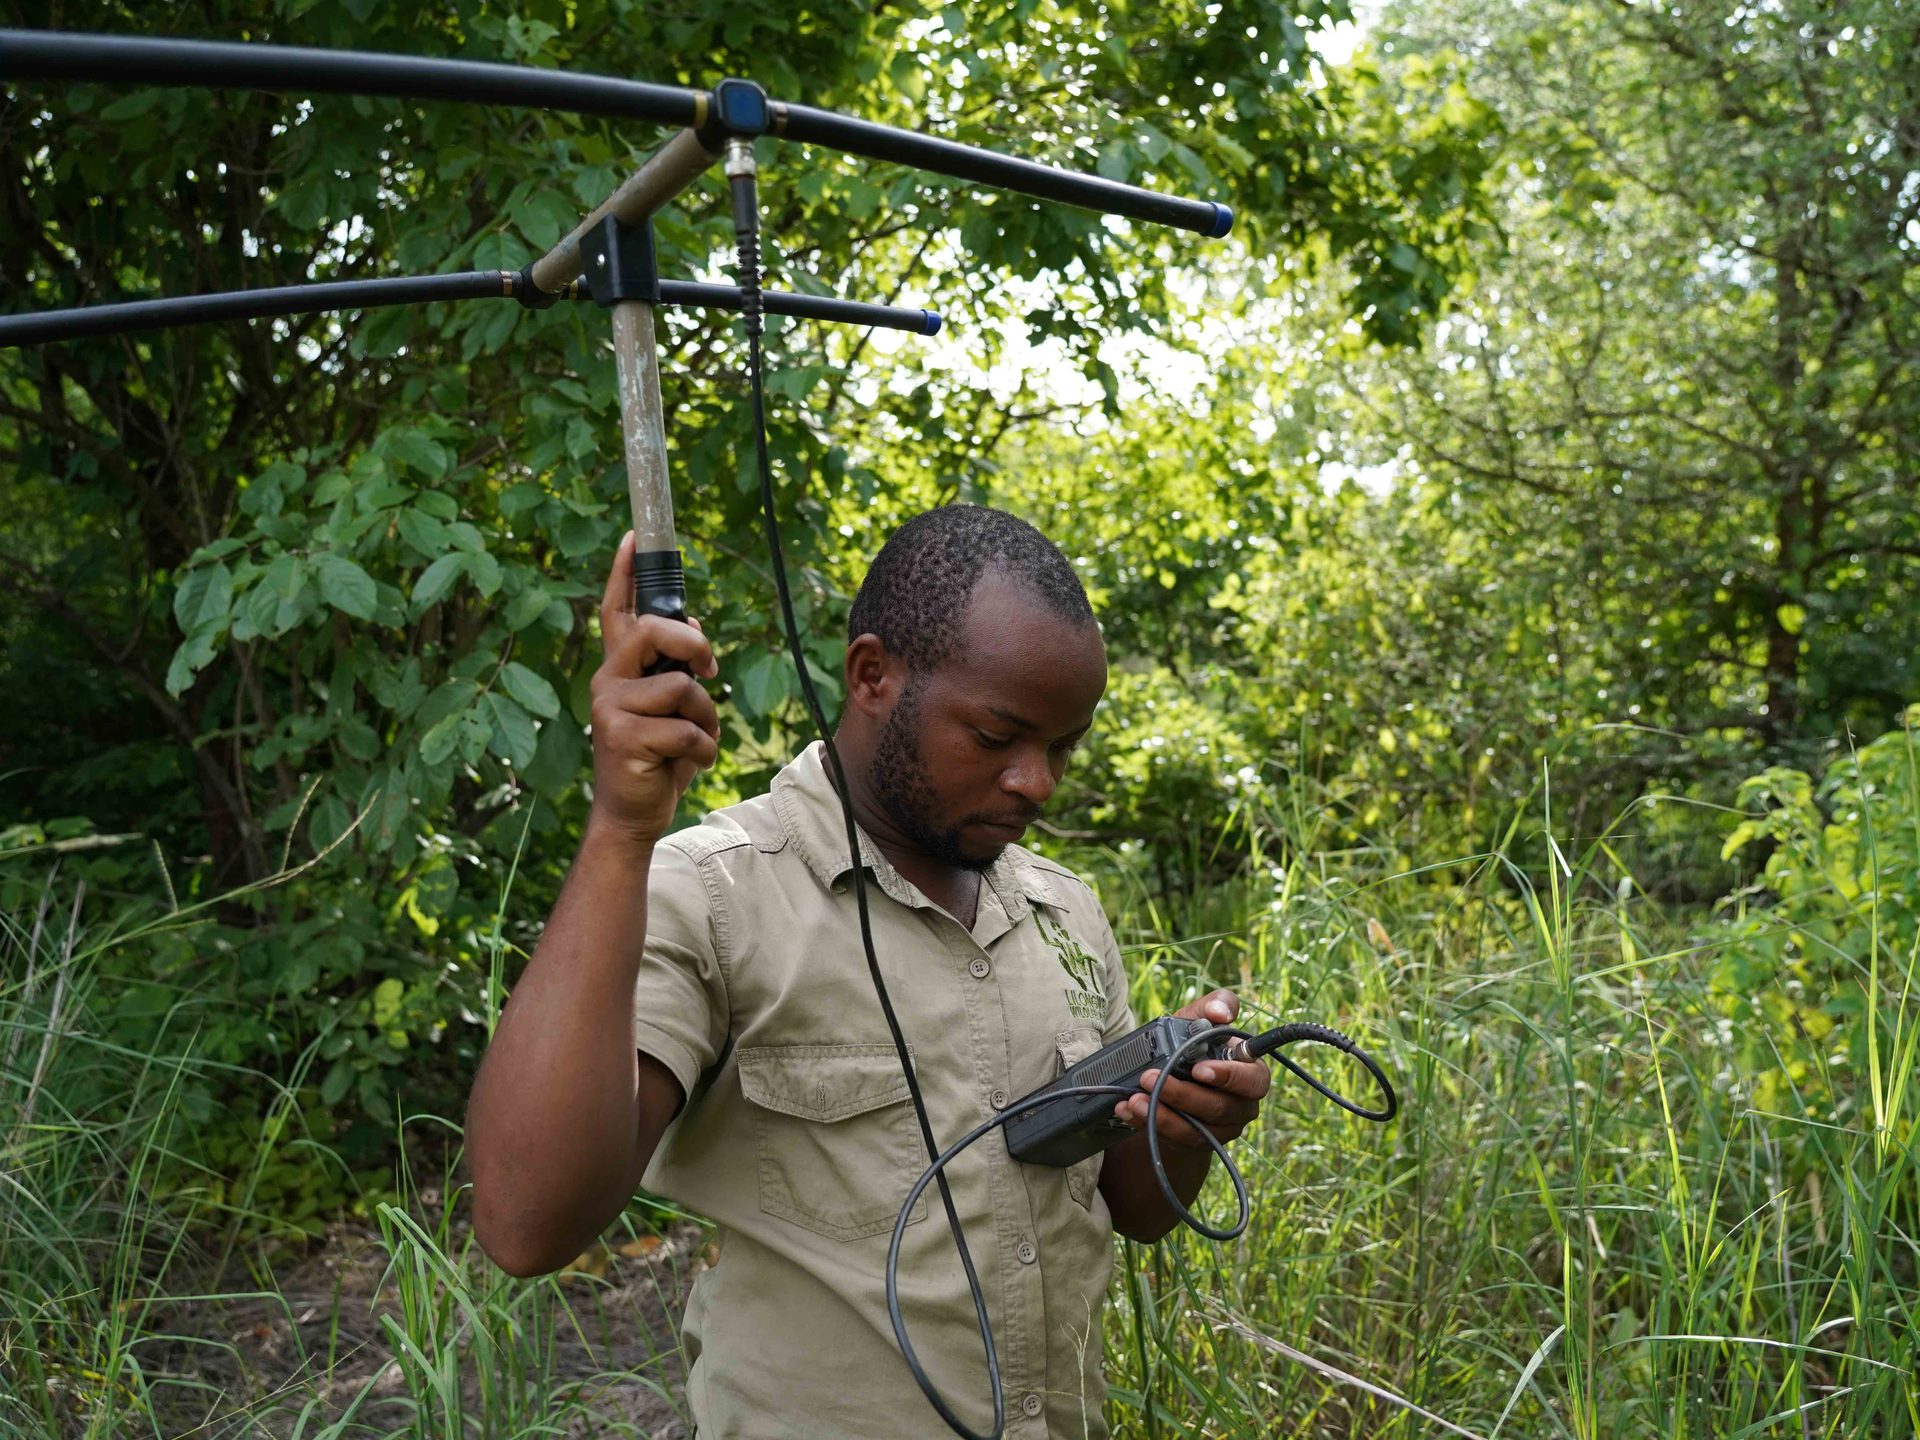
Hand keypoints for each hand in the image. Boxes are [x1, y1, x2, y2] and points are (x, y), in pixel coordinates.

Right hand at [586, 532, 721, 847]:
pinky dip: (703, 750)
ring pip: (682, 686)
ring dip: (707, 717)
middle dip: (694, 644)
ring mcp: (610, 709)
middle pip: (653, 630)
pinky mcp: (622, 738)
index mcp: (619, 669)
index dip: (626, 573)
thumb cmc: (656, 757)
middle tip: (709, 668)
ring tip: (695, 741)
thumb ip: (675, 669)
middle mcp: (607, 680)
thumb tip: (694, 624)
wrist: (632, 814)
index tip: (635, 537)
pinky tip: (689, 764)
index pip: (618, 610)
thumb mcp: (670, 709)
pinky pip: (686, 730)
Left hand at [1112, 990, 1270, 1149]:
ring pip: (1196, 1129)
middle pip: (1219, 1108)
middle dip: (1182, 1094)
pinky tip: (1127, 1110)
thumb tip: (1221, 1012)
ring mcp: (1220, 1129)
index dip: (1230, 1077)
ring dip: (1161, 1114)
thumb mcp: (1198, 1020)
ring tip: (1134, 1098)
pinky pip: (1174, 1139)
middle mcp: (1241, 1106)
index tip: (1198, 1069)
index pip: (1254, 1080)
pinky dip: (1147, 1123)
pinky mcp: (1196, 1143)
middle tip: (1150, 1078)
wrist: (1175, 1080)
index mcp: (1250, 1074)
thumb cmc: (1192, 1045)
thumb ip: (1213, 1006)